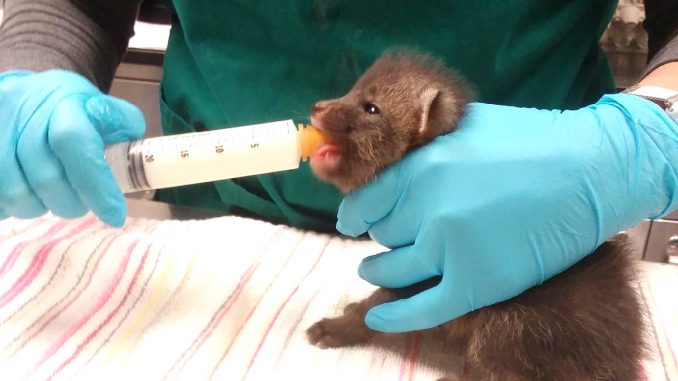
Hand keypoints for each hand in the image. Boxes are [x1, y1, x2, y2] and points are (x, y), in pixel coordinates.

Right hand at [0, 70, 144, 225]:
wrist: (24, 95)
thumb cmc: (70, 108)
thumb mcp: (102, 107)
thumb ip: (122, 125)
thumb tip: (134, 152)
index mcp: (63, 103)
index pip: (75, 143)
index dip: (96, 184)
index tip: (115, 215)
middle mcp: (24, 115)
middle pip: (46, 178)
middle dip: (70, 203)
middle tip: (80, 204)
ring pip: (17, 194)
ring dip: (40, 207)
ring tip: (51, 197)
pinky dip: (11, 207)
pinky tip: (27, 196)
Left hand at [337, 94, 677, 332]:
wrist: (590, 169)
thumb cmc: (533, 140)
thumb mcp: (466, 125)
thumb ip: (425, 143)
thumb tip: (393, 157)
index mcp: (421, 167)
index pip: (364, 201)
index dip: (353, 215)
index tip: (352, 221)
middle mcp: (428, 208)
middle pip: (382, 234)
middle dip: (385, 234)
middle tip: (395, 234)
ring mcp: (450, 248)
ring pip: (394, 267)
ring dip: (381, 268)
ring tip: (377, 267)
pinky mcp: (477, 282)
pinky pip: (423, 308)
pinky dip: (396, 316)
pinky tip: (377, 316)